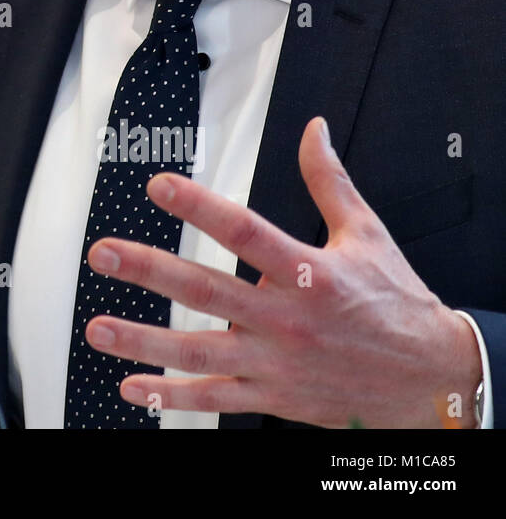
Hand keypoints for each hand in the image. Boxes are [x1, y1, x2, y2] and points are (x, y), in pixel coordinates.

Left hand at [83, 116, 483, 427]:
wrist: (430, 379)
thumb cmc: (396, 306)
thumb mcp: (366, 235)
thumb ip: (328, 181)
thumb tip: (313, 131)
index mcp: (308, 272)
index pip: (244, 231)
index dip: (199, 206)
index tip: (159, 185)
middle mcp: (286, 319)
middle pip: (207, 290)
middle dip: (150, 271)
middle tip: (104, 254)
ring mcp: (275, 362)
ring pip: (199, 352)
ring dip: (144, 340)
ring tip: (99, 327)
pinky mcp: (273, 397)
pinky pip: (215, 399)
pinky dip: (171, 396)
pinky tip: (133, 387)